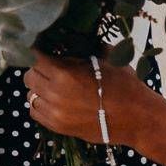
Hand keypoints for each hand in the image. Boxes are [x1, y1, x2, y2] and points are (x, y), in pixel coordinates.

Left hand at [25, 51, 156, 149]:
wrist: (137, 117)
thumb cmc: (124, 84)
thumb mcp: (104, 58)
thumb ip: (81, 49)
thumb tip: (65, 38)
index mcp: (65, 74)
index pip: (35, 58)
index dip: (36, 50)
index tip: (40, 47)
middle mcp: (55, 94)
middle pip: (29, 77)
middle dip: (37, 69)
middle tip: (49, 66)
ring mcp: (55, 113)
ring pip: (30, 96)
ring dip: (38, 88)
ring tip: (52, 85)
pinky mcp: (59, 127)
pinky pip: (35, 113)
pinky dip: (40, 104)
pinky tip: (53, 100)